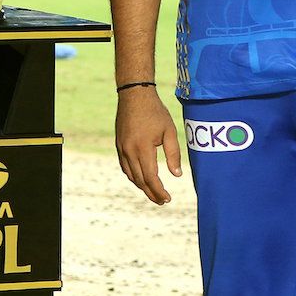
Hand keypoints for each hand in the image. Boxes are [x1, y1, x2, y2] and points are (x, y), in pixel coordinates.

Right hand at [114, 87, 181, 204]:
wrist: (134, 95)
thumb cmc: (155, 112)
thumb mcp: (169, 131)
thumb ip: (173, 154)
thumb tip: (177, 175)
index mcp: (143, 148)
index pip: (150, 178)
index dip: (159, 191)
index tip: (168, 199)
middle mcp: (129, 150)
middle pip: (139, 180)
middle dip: (151, 193)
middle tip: (162, 201)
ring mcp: (122, 148)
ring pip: (130, 175)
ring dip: (142, 186)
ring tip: (153, 192)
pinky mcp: (119, 144)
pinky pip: (124, 166)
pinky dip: (133, 176)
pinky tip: (141, 178)